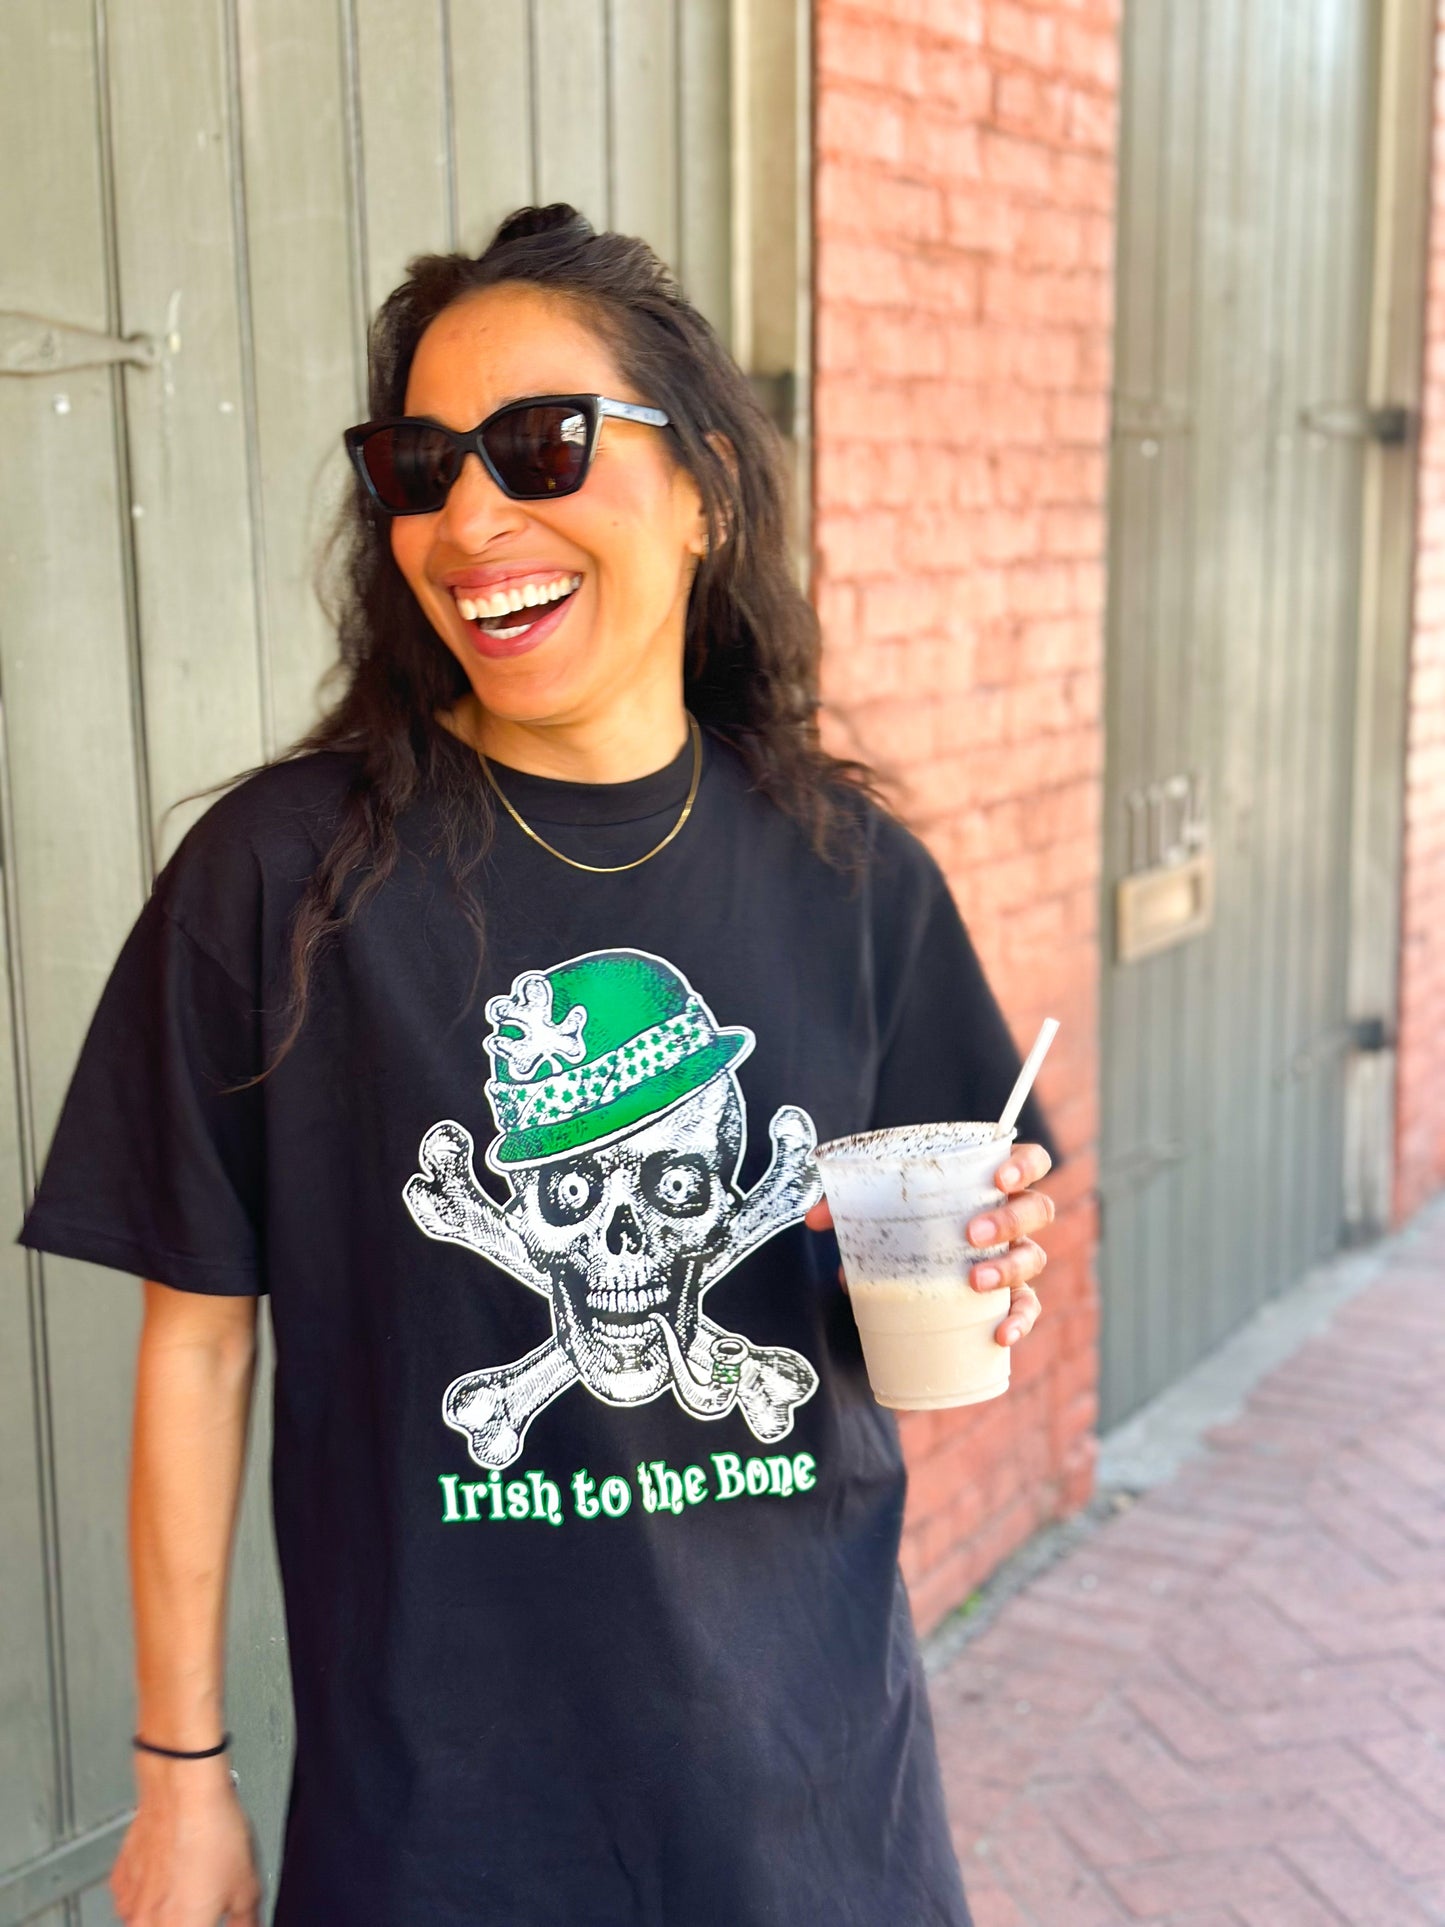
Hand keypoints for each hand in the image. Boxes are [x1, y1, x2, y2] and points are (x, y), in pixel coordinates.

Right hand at [111, 1753, 261, 1924]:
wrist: (183, 1787)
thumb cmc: (211, 1830)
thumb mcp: (247, 1885)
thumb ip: (245, 1921)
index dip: (212, 1923)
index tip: (218, 1919)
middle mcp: (146, 1925)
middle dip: (191, 1918)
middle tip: (205, 1906)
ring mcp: (128, 1905)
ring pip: (148, 1923)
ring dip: (168, 1912)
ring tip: (192, 1885)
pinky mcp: (119, 1881)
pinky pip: (135, 1901)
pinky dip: (152, 1894)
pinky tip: (172, 1872)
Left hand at [805, 1140, 1053, 1347]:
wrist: (915, 1266)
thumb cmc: (907, 1222)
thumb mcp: (879, 1207)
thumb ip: (846, 1206)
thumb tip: (813, 1220)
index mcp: (989, 1183)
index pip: (1030, 1161)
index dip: (1024, 1166)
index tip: (999, 1177)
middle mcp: (1012, 1218)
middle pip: (1037, 1210)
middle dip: (1009, 1220)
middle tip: (970, 1235)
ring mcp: (1015, 1257)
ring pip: (1033, 1257)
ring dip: (1009, 1268)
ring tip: (975, 1281)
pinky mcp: (1010, 1296)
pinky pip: (1027, 1307)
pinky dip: (1019, 1320)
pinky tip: (1001, 1335)